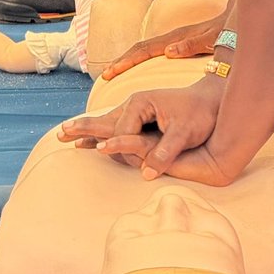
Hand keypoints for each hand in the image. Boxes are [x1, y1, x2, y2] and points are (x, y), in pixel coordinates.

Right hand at [58, 77, 228, 180]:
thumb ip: (165, 151)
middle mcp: (134, 105)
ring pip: (106, 123)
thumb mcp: (185, 133)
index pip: (121, 132)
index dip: (125, 149)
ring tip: (66, 135)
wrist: (213, 101)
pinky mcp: (141, 118)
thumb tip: (146, 172)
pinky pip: (115, 126)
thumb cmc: (200, 114)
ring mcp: (136, 110)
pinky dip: (100, 132)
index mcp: (141, 103)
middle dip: (83, 128)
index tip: (139, 161)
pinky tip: (91, 139)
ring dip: (86, 130)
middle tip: (60, 134)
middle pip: (104, 122)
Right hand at [101, 10, 225, 80]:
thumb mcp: (211, 40)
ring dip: (129, 59)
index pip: (145, 49)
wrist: (235, 20)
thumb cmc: (225, 31)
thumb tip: (168, 51)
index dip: (127, 60)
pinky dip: (141, 59)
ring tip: (113, 73)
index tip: (111, 71)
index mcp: (175, 38)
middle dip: (122, 60)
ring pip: (145, 49)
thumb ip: (192, 44)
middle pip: (140, 48)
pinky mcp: (179, 44)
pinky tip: (138, 69)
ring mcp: (174, 40)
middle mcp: (171, 38)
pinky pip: (154, 52)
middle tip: (105, 75)